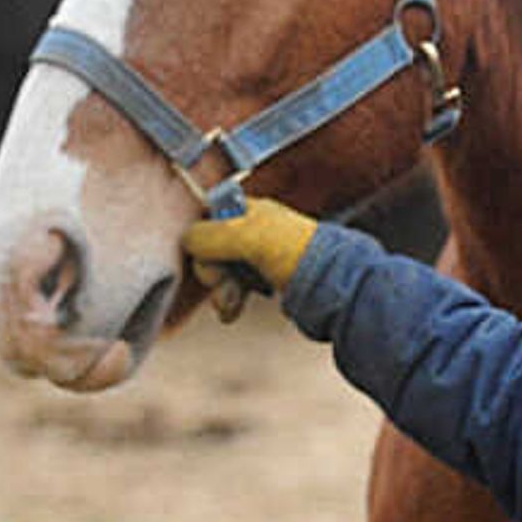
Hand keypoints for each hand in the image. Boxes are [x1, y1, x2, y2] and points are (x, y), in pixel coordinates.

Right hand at [182, 197, 319, 300]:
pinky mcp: (267, 279)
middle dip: (213, 275)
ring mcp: (260, 255)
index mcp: (249, 210)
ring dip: (221, 291)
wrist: (334, 284)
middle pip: (212, 250)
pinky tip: (234, 310)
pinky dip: (232, 300)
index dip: (202, 243)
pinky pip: (237, 287)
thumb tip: (187, 240)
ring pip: (224, 272)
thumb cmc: (296, 253)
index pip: (208, 220)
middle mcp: (253, 230)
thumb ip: (210, 235)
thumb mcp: (247, 236)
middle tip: (224, 288)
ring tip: (230, 306)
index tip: (211, 261)